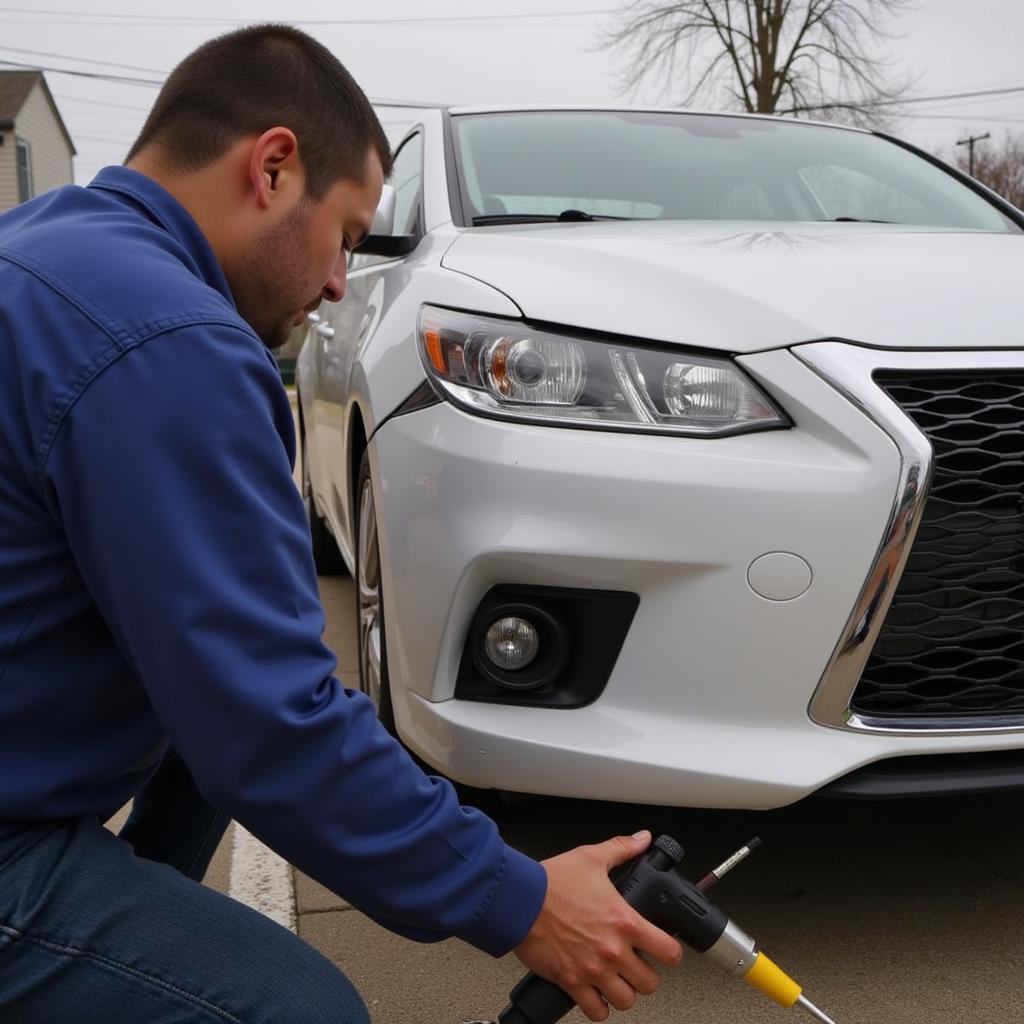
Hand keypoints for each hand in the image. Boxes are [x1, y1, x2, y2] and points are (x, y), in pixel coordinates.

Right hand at [513, 830, 682, 1021]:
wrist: (519, 899)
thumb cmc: (552, 881)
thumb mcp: (591, 857)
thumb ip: (622, 848)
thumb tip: (642, 839)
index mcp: (625, 921)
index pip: (669, 952)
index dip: (670, 952)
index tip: (664, 949)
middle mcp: (613, 950)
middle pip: (650, 983)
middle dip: (644, 975)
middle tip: (635, 965)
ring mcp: (593, 969)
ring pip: (625, 1001)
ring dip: (622, 992)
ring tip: (615, 980)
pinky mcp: (572, 982)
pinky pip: (595, 1012)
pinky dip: (597, 1007)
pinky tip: (594, 993)